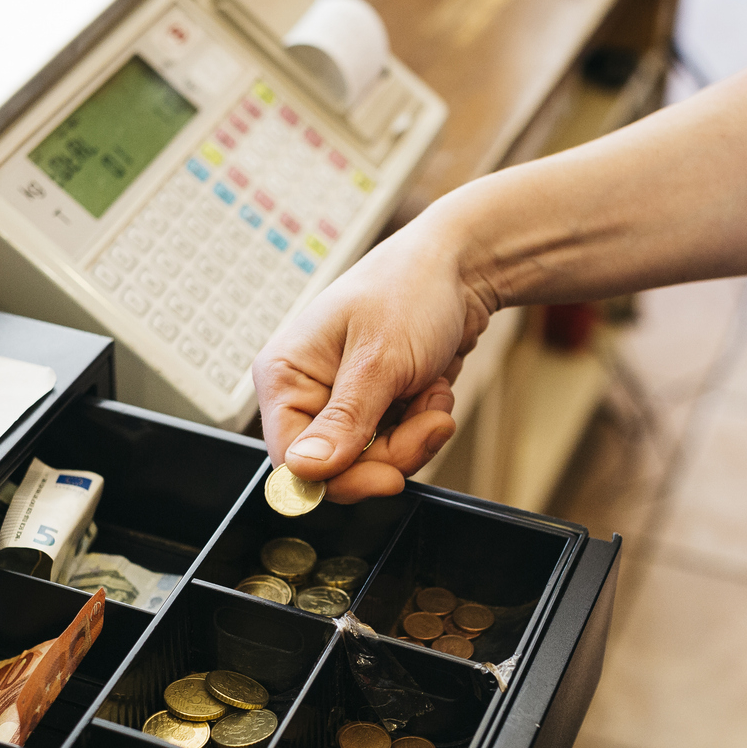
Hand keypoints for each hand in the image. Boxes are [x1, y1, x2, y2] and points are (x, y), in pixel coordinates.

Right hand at [253, 200, 497, 501]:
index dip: (339, 479)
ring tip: (430, 389)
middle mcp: (307, 393)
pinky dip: (423, 424)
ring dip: (414, 435)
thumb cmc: (410, 290)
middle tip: (428, 420)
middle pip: (337, 469)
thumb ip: (344, 420)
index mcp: (284, 375)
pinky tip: (432, 387)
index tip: (389, 476)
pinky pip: (396, 447)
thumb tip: (303, 470)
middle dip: (392, 452)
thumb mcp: (380, 358)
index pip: (291, 461)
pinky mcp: (375, 409)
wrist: (462, 268)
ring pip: (372, 462)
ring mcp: (342, 403)